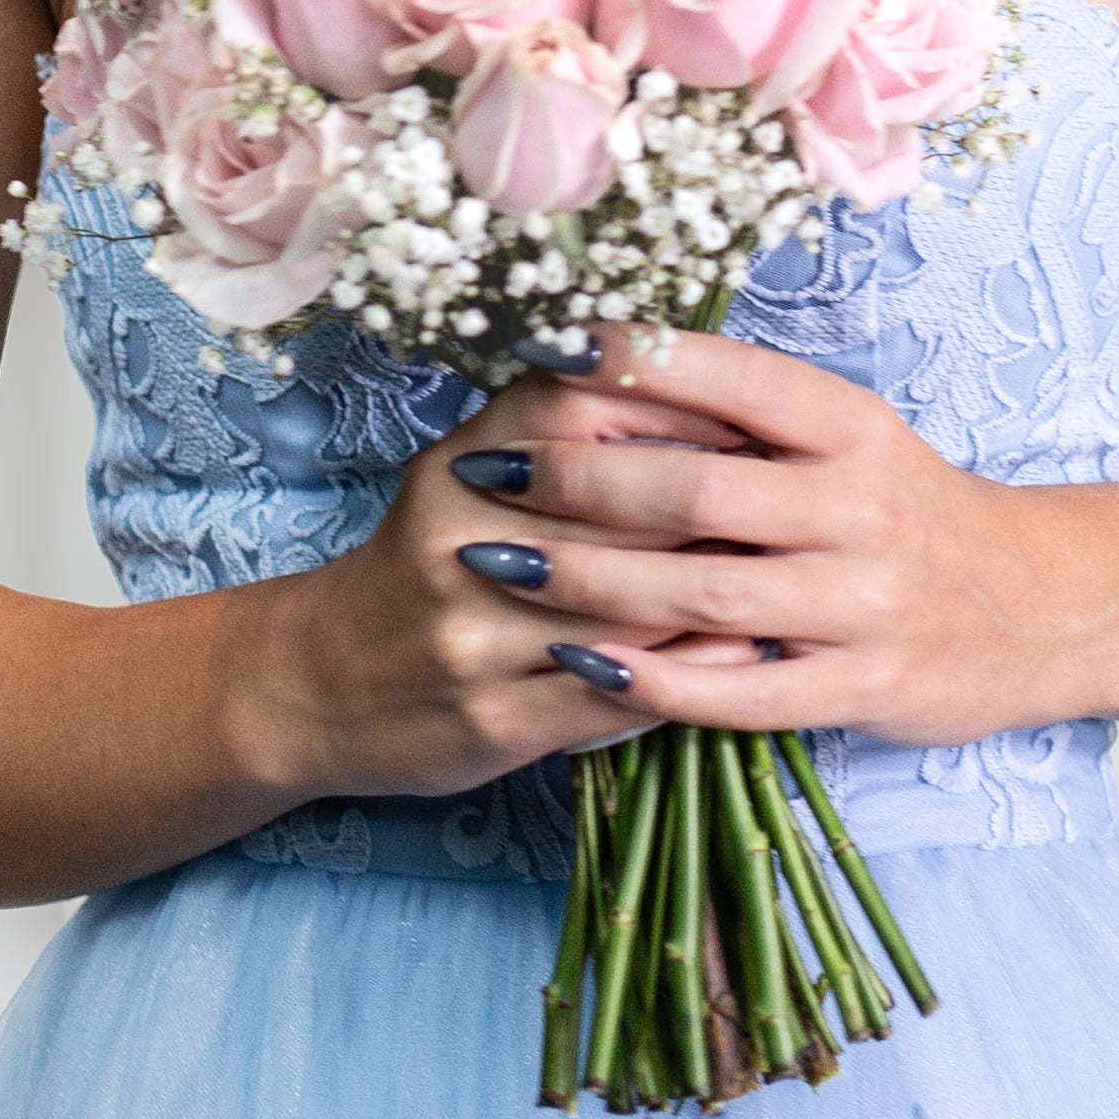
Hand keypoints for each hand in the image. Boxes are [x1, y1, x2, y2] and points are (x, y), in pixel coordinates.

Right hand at [269, 367, 759, 797]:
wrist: (314, 684)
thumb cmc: (427, 565)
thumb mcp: (470, 475)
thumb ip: (563, 429)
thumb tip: (705, 397)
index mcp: (463, 465)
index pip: (587, 406)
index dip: (687, 408)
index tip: (763, 420)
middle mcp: (461, 539)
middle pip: (622, 506)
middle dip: (723, 502)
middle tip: (803, 499)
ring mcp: (473, 635)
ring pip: (630, 604)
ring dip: (722, 590)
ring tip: (795, 574)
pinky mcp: (493, 720)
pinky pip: (617, 692)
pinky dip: (691, 672)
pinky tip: (743, 654)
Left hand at [446, 327, 1118, 745]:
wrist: (1041, 607)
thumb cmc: (908, 510)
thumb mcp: (850, 439)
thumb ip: (746, 416)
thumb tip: (604, 366)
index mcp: (854, 426)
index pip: (732, 377)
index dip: (634, 360)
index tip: (545, 347)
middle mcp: (862, 506)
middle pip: (698, 487)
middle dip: (579, 481)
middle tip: (489, 474)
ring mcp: (864, 603)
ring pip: (706, 589)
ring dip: (590, 581)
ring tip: (500, 567)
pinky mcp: (863, 686)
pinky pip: (740, 689)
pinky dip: (653, 677)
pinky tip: (580, 661)